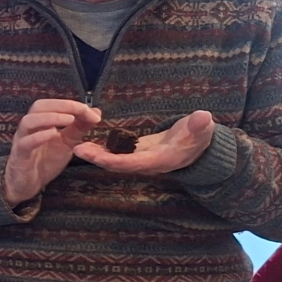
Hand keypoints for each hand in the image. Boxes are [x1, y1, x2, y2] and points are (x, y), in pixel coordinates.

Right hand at [2, 99, 100, 205]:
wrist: (29, 184)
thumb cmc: (45, 161)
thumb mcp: (68, 142)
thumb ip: (80, 127)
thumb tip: (96, 112)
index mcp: (41, 122)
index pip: (53, 104)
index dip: (71, 104)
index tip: (89, 110)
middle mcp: (29, 128)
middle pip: (39, 106)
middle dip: (61, 105)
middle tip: (79, 110)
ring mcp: (22, 140)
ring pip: (29, 121)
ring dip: (50, 117)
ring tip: (69, 119)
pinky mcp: (20, 156)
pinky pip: (26, 143)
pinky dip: (39, 136)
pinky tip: (53, 134)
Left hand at [74, 110, 215, 173]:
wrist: (199, 144)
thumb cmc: (200, 135)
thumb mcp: (202, 129)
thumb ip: (200, 125)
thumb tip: (203, 117)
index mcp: (161, 159)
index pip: (134, 163)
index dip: (114, 161)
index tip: (97, 157)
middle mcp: (148, 163)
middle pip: (119, 164)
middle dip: (98, 158)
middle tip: (77, 149)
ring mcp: (142, 159)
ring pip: (115, 159)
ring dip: (96, 154)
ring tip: (77, 146)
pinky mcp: (138, 152)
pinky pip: (117, 153)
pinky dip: (103, 149)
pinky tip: (88, 141)